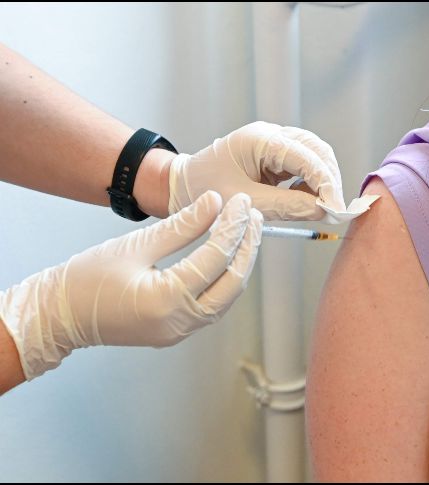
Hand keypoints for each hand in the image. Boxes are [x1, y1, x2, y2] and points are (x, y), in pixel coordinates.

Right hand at [0, 191, 261, 379]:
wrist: (58, 316)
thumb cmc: (86, 278)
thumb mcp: (136, 245)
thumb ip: (181, 226)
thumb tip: (215, 203)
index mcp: (166, 301)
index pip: (215, 259)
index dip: (232, 227)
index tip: (241, 202)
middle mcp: (179, 323)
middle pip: (233, 282)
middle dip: (247, 246)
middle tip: (253, 215)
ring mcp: (180, 332)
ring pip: (228, 297)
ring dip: (240, 263)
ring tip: (246, 231)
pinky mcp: (178, 331)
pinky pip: (214, 305)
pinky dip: (225, 279)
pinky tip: (228, 255)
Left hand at [167, 122, 344, 219]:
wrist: (180, 186)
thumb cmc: (204, 191)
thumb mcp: (246, 203)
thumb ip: (287, 206)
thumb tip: (323, 211)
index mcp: (260, 140)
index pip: (307, 157)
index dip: (326, 183)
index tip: (336, 209)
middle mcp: (270, 135)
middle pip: (317, 150)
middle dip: (329, 180)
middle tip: (333, 211)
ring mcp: (273, 143)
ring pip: (314, 156)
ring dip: (322, 181)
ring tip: (320, 208)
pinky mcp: (274, 156)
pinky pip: (303, 165)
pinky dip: (311, 183)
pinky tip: (306, 201)